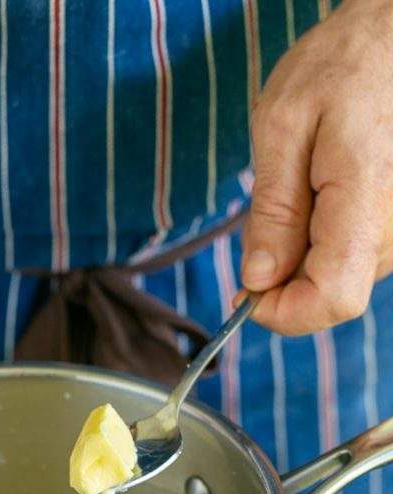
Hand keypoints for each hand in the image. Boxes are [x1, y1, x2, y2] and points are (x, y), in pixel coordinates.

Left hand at [241, 0, 392, 333]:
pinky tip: (321, 190)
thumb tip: (259, 279)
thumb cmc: (343, 63)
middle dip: (285, 277)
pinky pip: (357, 253)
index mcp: (367, 199)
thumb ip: (272, 210)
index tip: (246, 294)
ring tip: (302, 186)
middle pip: (332, 291)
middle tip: (267, 219)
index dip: (282, 312)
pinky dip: (326, 238)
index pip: (332, 299)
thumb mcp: (283, 125)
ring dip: (304, 253)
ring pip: (343, 275)